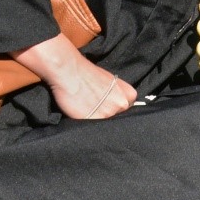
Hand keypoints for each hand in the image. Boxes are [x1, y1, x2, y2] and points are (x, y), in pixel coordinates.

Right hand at [13, 34, 134, 119]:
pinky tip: (80, 112)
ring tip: (86, 108)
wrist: (70, 71)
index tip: (107, 106)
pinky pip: (92, 128)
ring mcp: (108, 114)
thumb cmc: (88, 74)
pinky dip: (86, 122)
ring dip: (97, 121)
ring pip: (105, 125)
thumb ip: (117, 96)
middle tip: (95, 107)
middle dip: (108, 116)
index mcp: (129, 95)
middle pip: (117, 119)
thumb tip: (117, 106)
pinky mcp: (92, 120)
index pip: (128, 110)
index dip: (116, 110)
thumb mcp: (111, 82)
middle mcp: (122, 105)